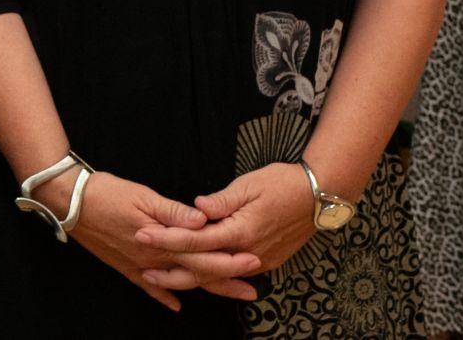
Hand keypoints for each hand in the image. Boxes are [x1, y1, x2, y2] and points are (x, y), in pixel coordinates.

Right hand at [60, 171, 261, 311]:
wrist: (70, 203)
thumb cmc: (107, 194)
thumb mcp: (143, 196)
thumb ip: (173, 212)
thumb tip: (203, 221)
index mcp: (162, 240)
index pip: (202, 255)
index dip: (229, 259)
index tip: (252, 261)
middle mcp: (154, 258)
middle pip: (197, 273)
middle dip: (226, 280)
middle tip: (252, 290)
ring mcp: (140, 265)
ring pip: (179, 282)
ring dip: (205, 289)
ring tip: (229, 295)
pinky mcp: (125, 266)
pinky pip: (149, 286)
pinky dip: (164, 295)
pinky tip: (175, 305)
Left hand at [134, 161, 315, 291]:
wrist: (319, 197)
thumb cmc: (283, 184)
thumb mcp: (249, 185)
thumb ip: (221, 201)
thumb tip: (196, 207)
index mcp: (241, 231)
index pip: (196, 239)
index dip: (167, 238)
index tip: (143, 234)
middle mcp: (249, 252)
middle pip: (203, 268)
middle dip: (172, 269)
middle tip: (144, 268)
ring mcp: (259, 261)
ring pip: (218, 276)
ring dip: (189, 278)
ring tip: (162, 278)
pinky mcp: (266, 262)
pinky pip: (232, 274)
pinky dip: (211, 277)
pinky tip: (195, 277)